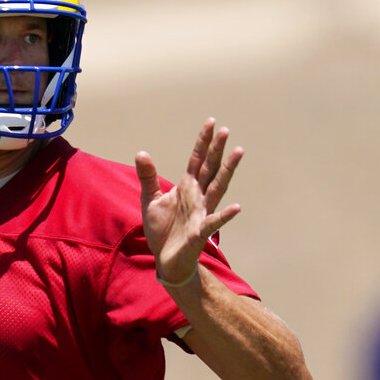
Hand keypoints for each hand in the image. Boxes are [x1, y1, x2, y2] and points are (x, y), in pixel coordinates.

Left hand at [135, 118, 243, 285]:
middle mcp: (198, 196)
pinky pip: (215, 222)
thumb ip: (148, 176)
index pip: (197, 159)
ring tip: (238, 152)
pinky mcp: (201, 232)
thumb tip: (141, 152)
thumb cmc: (162, 228)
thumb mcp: (151, 199)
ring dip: (227, 171)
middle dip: (217, 150)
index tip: (211, 122)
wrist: (165, 257)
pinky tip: (237, 207)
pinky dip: (225, 215)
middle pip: (210, 168)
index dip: (203, 142)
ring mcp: (202, 212)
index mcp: (187, 186)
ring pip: (218, 188)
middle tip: (225, 130)